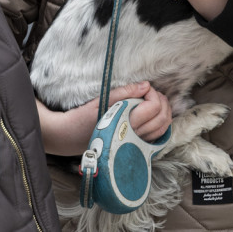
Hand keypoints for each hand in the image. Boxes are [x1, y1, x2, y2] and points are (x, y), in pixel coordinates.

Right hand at [38, 81, 172, 154]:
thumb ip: (125, 92)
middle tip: (150, 92)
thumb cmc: (83, 117)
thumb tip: (146, 85)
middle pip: (163, 118)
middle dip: (162, 101)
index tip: (144, 88)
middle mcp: (133, 137)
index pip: (154, 107)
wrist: (69, 136)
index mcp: (126, 124)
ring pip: (163, 129)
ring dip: (164, 112)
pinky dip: (160, 124)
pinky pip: (156, 137)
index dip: (153, 93)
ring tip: (153, 101)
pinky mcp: (133, 147)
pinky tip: (153, 115)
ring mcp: (135, 144)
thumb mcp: (101, 100)